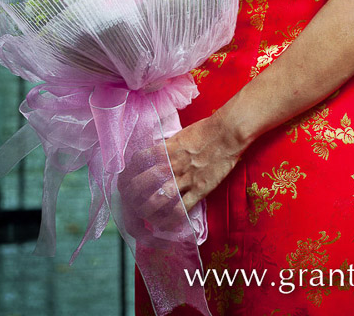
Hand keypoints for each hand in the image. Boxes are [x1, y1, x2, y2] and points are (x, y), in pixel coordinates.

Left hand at [116, 112, 243, 237]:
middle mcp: (172, 164)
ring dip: (147, 210)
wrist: (227, 132)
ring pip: (158, 199)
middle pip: (143, 182)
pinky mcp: (200, 189)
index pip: (139, 161)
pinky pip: (181, 209)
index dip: (129, 172)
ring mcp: (185, 178)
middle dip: (132, 195)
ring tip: (144, 215)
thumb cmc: (205, 130)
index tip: (126, 180)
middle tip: (130, 202)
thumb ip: (167, 147)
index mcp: (166, 149)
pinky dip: (170, 220)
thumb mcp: (180, 135)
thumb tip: (156, 154)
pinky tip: (165, 224)